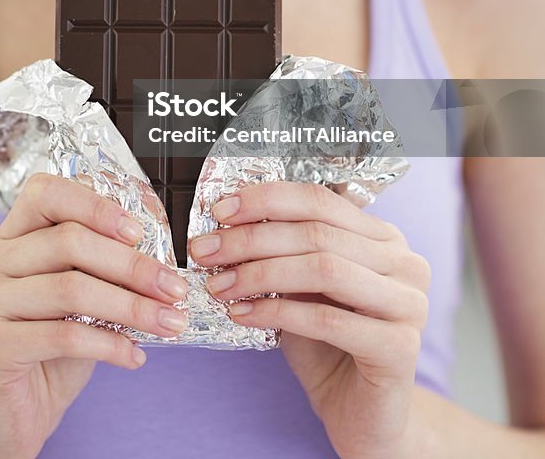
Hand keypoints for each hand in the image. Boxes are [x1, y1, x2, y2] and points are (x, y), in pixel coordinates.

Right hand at [0, 172, 187, 458]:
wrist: (7, 419)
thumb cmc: (48, 352)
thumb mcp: (76, 301)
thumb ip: (99, 270)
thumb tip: (157, 258)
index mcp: (9, 238)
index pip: (44, 193)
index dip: (94, 205)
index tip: (139, 232)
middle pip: (68, 242)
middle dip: (132, 265)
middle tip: (174, 287)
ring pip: (71, 289)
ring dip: (131, 306)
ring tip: (169, 323)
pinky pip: (63, 335)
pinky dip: (109, 345)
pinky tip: (133, 355)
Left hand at [190, 182, 429, 458]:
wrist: (363, 417)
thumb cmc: (330, 348)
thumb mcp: (303, 290)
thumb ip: (284, 254)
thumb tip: (228, 224)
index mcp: (383, 237)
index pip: (320, 200)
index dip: (266, 200)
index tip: (220, 210)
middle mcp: (405, 263)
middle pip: (317, 232)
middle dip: (252, 239)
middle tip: (207, 250)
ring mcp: (409, 303)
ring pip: (324, 268)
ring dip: (260, 272)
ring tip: (220, 284)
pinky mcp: (400, 347)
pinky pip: (327, 319)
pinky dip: (277, 312)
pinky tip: (243, 314)